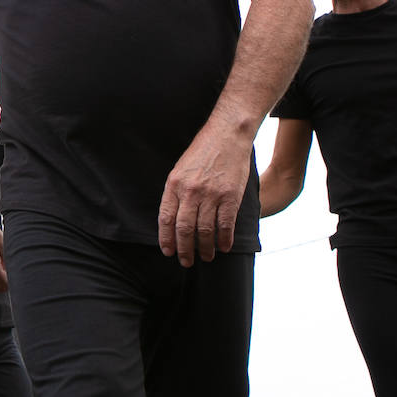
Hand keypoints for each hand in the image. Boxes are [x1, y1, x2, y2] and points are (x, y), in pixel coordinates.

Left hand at [158, 136, 251, 266]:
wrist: (227, 135)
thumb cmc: (203, 151)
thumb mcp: (180, 168)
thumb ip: (176, 191)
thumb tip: (173, 219)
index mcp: (174, 183)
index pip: (166, 218)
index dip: (166, 238)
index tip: (168, 251)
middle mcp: (190, 191)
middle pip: (184, 229)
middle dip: (184, 249)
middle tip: (186, 261)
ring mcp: (211, 194)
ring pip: (205, 230)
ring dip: (205, 248)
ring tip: (206, 257)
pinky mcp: (230, 196)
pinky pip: (225, 225)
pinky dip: (224, 239)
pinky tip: (224, 246)